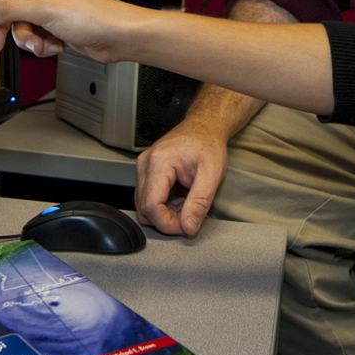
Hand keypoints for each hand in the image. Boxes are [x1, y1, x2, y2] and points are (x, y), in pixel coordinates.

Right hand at [0, 0, 146, 60]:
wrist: (118, 37)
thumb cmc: (94, 15)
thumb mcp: (43, 10)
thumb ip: (7, 9)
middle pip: (8, 11)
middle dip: (8, 29)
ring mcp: (50, 8)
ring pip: (20, 28)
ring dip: (29, 40)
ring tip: (42, 44)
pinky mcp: (56, 26)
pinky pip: (34, 37)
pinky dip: (42, 45)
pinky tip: (55, 45)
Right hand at [134, 119, 230, 236]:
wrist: (205, 126)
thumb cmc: (208, 144)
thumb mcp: (212, 175)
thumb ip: (199, 204)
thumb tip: (189, 227)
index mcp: (159, 162)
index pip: (151, 206)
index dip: (167, 224)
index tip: (186, 228)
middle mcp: (145, 164)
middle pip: (144, 208)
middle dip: (167, 220)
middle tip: (190, 216)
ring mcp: (143, 167)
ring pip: (144, 205)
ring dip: (165, 213)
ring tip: (187, 204)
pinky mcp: (146, 171)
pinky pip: (147, 197)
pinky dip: (163, 205)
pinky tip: (180, 199)